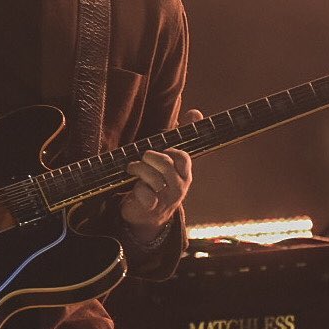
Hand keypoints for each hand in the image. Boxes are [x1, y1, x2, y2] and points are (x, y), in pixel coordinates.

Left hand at [121, 108, 201, 242]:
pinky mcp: (151, 209)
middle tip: (142, 157)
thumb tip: (196, 112)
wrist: (149, 216)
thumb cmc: (160, 181)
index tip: (161, 150)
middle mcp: (178, 187)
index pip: (183, 157)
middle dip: (149, 157)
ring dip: (138, 169)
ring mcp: (166, 199)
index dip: (169, 150)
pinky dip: (136, 189)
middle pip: (165, 165)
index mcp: (184, 174)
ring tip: (132, 168)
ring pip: (153, 178)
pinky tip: (134, 189)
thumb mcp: (171, 160)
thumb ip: (183, 136)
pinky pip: (145, 195)